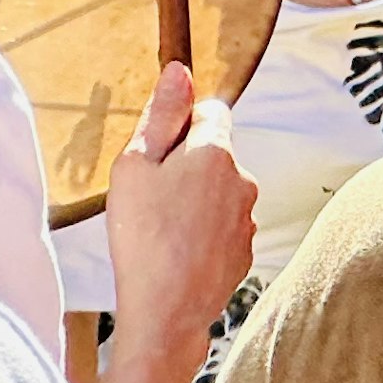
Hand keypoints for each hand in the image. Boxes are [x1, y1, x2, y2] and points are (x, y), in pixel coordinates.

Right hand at [102, 63, 255, 356]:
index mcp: (216, 152)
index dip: (181, 126)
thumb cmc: (142, 237)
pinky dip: (203, 234)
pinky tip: (176, 254)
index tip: (158, 152)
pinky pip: (222, 228)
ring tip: (161, 231)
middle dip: (187, 167)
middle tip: (151, 197)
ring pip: (220, 193)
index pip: (211, 112)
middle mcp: (243, 179)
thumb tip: (179, 71)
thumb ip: (161, 116)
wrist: (166, 311)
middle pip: (215, 155)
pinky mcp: (245, 251)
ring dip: (196, 201)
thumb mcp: (134, 168)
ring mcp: (248, 218)